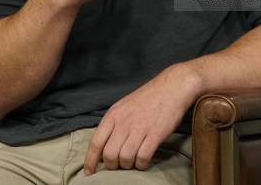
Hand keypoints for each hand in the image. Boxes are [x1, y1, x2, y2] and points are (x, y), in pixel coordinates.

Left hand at [83, 64, 199, 174]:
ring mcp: (139, 128)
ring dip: (128, 165)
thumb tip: (105, 145)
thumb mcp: (124, 106)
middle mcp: (124, 122)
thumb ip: (114, 124)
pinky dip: (142, 164)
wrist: (171, 87)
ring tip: (133, 160)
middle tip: (119, 164)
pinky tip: (144, 160)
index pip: (96, 142)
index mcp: (114, 114)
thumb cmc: (148, 98)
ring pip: (125, 159)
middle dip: (113, 165)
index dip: (90, 160)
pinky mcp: (155, 134)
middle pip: (109, 155)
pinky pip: (142, 158)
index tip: (89, 173)